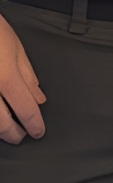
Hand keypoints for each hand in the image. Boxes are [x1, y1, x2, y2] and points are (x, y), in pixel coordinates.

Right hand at [0, 13, 45, 143]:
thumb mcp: (16, 47)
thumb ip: (28, 75)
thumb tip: (39, 97)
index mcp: (6, 77)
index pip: (25, 110)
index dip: (34, 124)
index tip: (38, 131)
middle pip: (3, 125)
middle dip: (15, 135)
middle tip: (23, 135)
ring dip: (0, 131)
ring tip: (8, 130)